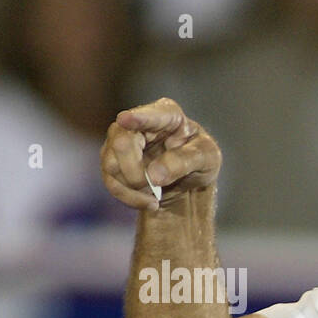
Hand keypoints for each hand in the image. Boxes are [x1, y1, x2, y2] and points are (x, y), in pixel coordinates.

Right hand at [100, 97, 220, 210]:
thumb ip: (184, 161)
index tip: (125, 120)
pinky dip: (130, 197)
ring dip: (135, 187)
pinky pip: (110, 182)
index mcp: (167, 114)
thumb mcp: (207, 158)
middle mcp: (138, 123)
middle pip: (121, 143)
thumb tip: (153, 175)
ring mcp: (120, 140)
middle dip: (136, 173)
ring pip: (111, 164)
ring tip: (157, 195)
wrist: (190, 179)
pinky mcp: (113, 161)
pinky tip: (149, 202)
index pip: (151, 115)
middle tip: (156, 185)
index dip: (137, 118)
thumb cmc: (200, 159)